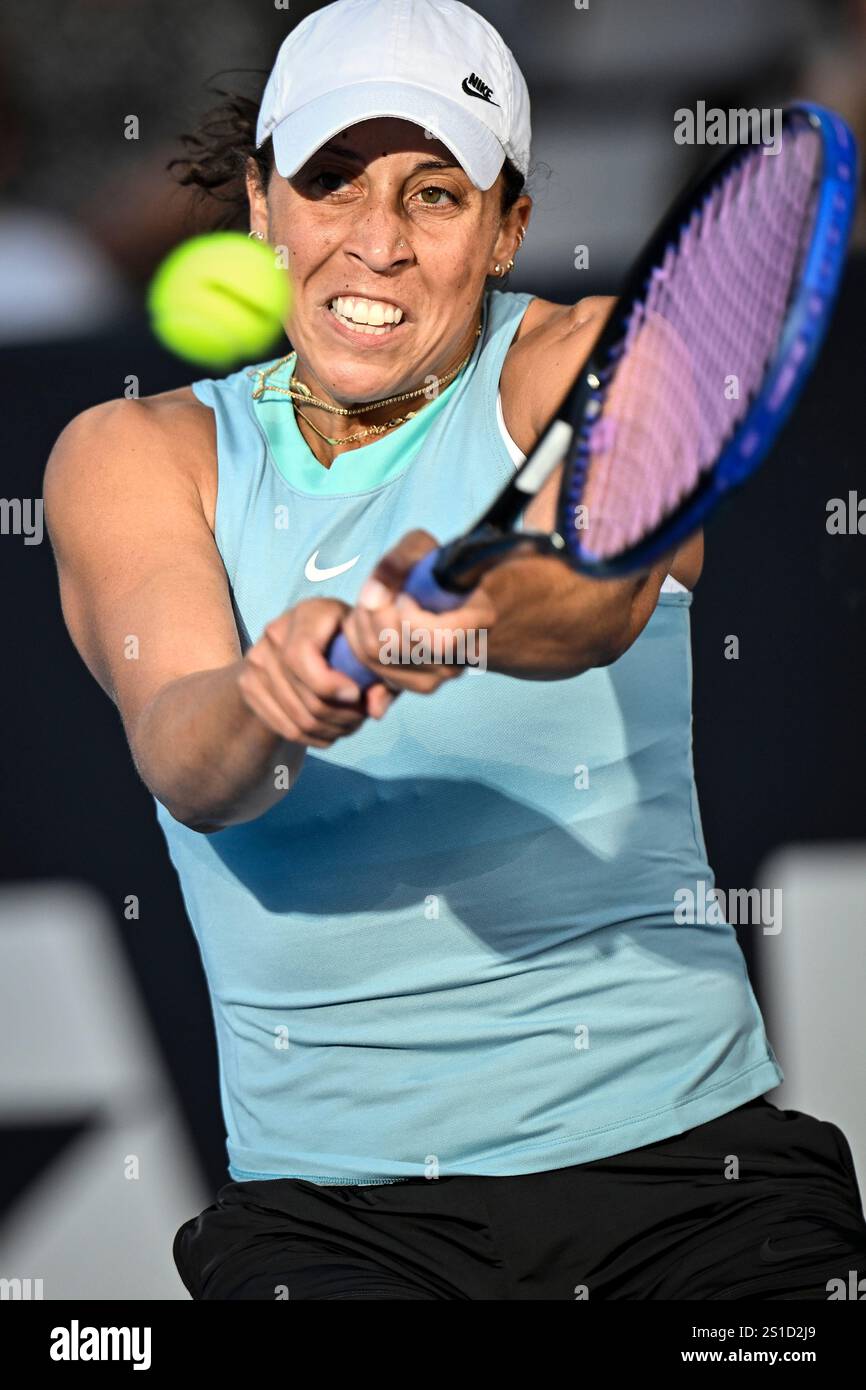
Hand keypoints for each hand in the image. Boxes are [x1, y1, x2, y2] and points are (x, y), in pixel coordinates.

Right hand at [238, 598, 394, 746]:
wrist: (306, 647)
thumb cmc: (351, 646)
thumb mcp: (373, 654)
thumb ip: (382, 680)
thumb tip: (375, 711)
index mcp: (309, 612)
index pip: (301, 655)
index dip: (327, 684)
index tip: (355, 694)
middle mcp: (275, 631)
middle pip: (303, 694)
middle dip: (340, 714)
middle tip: (362, 716)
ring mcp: (256, 658)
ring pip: (296, 717)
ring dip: (331, 730)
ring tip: (350, 724)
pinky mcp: (248, 684)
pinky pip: (285, 728)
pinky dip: (314, 738)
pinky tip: (331, 731)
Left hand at [339, 530, 495, 693]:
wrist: (445, 598)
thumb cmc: (434, 569)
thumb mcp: (421, 549)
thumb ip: (400, 560)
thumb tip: (373, 591)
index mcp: (479, 619)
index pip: (441, 640)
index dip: (410, 619)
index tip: (403, 595)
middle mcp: (463, 655)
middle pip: (401, 648)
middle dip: (375, 613)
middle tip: (374, 589)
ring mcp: (441, 676)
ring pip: (381, 659)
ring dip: (362, 624)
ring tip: (369, 600)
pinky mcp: (416, 684)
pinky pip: (373, 668)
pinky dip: (358, 641)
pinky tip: (366, 621)